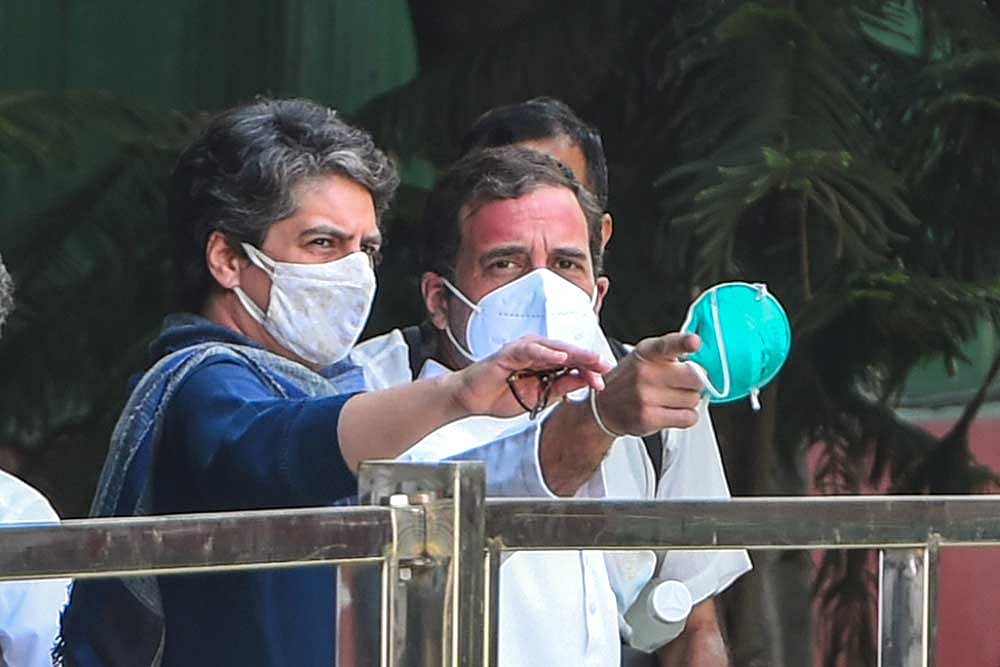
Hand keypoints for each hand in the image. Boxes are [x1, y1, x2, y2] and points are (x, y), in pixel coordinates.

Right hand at [448, 335, 611, 417]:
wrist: (472, 401)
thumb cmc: (501, 396)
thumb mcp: (540, 397)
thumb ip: (561, 387)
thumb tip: (585, 381)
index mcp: (545, 363)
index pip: (573, 364)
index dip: (589, 371)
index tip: (603, 383)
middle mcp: (537, 353)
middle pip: (568, 353)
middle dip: (588, 361)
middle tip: (605, 367)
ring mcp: (523, 350)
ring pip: (553, 348)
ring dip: (574, 354)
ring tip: (591, 360)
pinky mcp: (509, 352)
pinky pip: (530, 350)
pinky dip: (546, 352)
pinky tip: (560, 357)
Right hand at [594, 332, 703, 435]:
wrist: (604, 407)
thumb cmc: (630, 380)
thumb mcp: (645, 356)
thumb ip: (672, 353)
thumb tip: (702, 363)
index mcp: (647, 352)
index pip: (668, 344)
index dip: (684, 342)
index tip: (694, 342)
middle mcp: (645, 372)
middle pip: (695, 378)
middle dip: (694, 383)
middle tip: (681, 384)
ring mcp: (645, 396)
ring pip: (693, 399)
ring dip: (688, 401)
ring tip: (670, 399)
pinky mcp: (649, 418)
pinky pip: (688, 418)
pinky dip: (686, 416)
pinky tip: (671, 411)